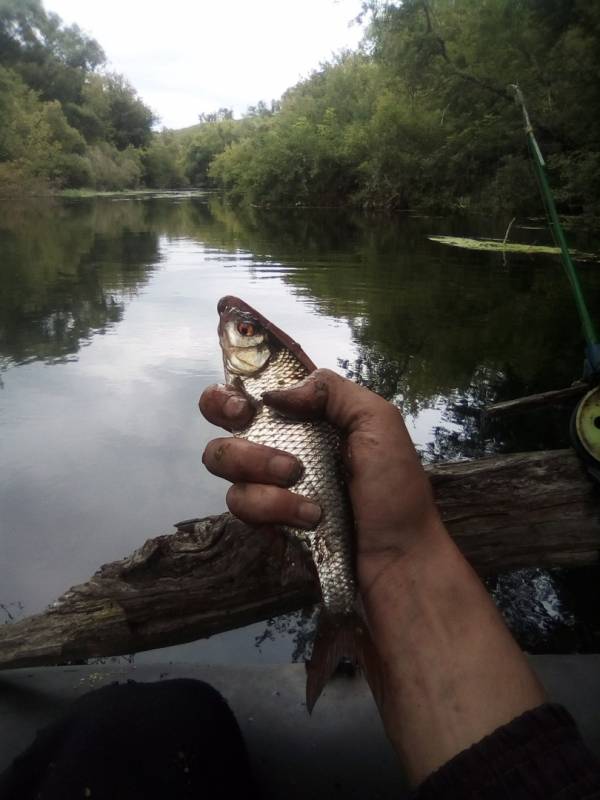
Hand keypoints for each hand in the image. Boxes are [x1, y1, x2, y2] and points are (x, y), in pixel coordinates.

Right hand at [200, 368, 544, 785]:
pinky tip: (308, 516)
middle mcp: (280, 442)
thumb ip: (332, 392)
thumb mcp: (379, 423)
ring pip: (222, 459)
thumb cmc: (394, 488)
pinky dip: (272, 506)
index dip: (234, 388)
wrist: (396, 557)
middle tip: (252, 421)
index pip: (254, 389)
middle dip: (228, 420)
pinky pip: (240, 502)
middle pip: (221, 418)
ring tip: (298, 479)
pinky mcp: (263, 518)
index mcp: (307, 416)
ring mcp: (267, 482)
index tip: (245, 401)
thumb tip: (275, 394)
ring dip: (258, 466)